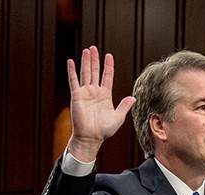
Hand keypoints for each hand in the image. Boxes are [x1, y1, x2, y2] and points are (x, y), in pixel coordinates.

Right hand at [66, 46, 135, 162]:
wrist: (91, 137)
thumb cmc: (104, 130)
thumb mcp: (118, 116)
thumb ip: (124, 105)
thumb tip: (133, 98)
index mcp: (105, 95)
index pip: (107, 76)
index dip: (108, 66)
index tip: (109, 56)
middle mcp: (95, 92)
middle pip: (95, 71)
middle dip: (95, 59)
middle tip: (94, 47)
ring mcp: (85, 93)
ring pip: (86, 73)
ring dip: (86, 61)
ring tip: (87, 50)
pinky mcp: (77, 95)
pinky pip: (73, 81)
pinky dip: (72, 71)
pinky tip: (71, 61)